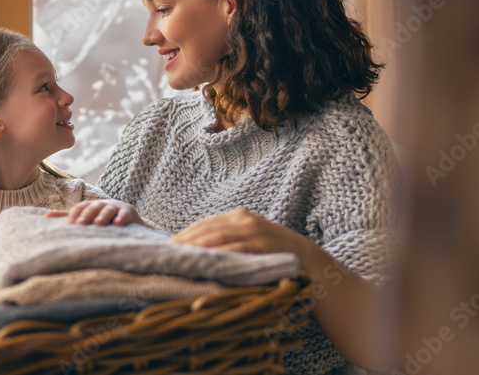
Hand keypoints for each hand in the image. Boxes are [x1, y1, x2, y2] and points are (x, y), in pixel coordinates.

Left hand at [45, 199, 143, 225]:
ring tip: (98, 223)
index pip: (81, 207)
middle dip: (87, 214)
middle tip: (80, 223)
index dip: (75, 213)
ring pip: (108, 209)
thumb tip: (45, 216)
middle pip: (93, 206)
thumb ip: (67, 216)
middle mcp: (102, 204)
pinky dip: (121, 218)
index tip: (70, 223)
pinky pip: (125, 214)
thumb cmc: (100, 219)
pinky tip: (118, 224)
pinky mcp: (128, 212)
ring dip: (103, 215)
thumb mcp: (85, 217)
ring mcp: (116, 207)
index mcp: (90, 205)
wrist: (127, 220)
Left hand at [171, 208, 310, 260]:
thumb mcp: (252, 238)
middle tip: (168, 252)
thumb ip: (230, 238)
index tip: (170, 244)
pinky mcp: (262, 246)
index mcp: (240, 216)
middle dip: (186, 240)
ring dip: (196, 247)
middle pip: (207, 228)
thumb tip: (198, 249)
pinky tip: (203, 261)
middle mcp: (245, 220)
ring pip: (218, 238)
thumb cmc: (275, 252)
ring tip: (179, 256)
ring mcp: (254, 232)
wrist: (310, 260)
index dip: (186, 233)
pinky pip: (234, 250)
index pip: (206, 223)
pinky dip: (217, 255)